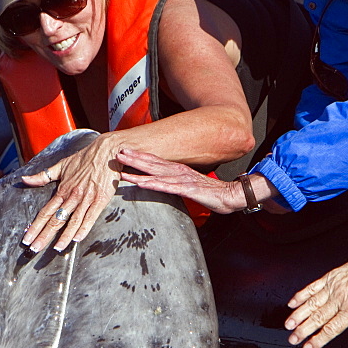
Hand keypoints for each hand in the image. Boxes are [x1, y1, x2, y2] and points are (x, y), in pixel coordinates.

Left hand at [21, 134, 120, 251]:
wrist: (106, 151)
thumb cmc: (84, 158)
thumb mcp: (61, 166)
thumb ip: (42, 176)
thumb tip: (24, 180)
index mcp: (62, 190)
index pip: (45, 212)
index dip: (35, 227)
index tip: (27, 239)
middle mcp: (72, 196)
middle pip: (55, 219)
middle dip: (44, 236)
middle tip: (34, 249)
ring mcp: (86, 198)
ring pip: (72, 221)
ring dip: (64, 236)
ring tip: (56, 249)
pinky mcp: (100, 199)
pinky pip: (90, 216)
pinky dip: (84, 228)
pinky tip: (78, 239)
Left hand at [116, 148, 241, 212]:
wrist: (229, 195)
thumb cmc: (210, 192)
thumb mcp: (189, 185)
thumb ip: (176, 182)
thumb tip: (164, 182)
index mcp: (178, 170)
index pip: (155, 161)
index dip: (139, 156)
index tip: (125, 151)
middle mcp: (178, 172)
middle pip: (152, 163)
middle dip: (134, 158)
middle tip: (118, 153)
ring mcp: (181, 180)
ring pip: (156, 174)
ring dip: (139, 171)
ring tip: (123, 168)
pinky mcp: (186, 190)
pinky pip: (167, 187)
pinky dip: (153, 184)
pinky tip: (143, 183)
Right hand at [284, 243, 347, 347]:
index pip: (331, 329)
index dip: (317, 340)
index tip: (307, 347)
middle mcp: (341, 298)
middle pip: (317, 318)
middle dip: (302, 330)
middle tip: (292, 339)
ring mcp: (333, 286)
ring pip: (311, 303)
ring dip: (297, 315)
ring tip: (288, 324)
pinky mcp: (330, 276)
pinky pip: (312, 287)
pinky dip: (300, 295)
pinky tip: (292, 303)